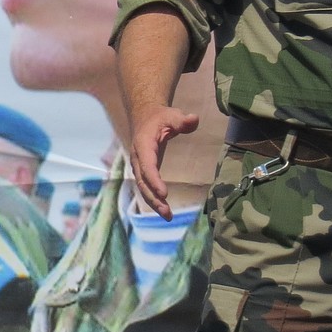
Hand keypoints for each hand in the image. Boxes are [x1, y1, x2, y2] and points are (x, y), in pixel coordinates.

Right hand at [129, 105, 198, 219]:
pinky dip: (153, 199)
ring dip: (154, 203)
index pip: (147, 165)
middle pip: (143, 182)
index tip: (165, 193)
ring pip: (143, 188)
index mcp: (143, 145)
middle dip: (153, 198)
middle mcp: (138, 158)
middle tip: (167, 212)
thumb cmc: (160, 117)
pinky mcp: (143, 171)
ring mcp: (139, 166)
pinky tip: (164, 210)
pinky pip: (146, 187)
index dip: (154, 180)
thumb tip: (194, 119)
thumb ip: (182, 120)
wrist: (145, 117)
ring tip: (168, 216)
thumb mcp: (171, 115)